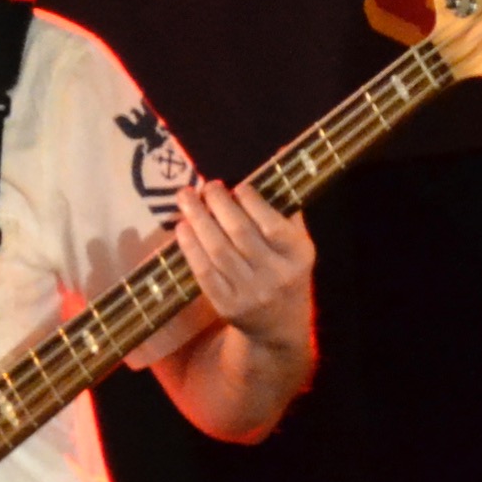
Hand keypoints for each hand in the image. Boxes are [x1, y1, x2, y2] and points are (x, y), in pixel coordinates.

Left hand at [176, 178, 317, 347]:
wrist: (280, 327)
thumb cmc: (287, 273)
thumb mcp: (298, 245)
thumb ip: (286, 206)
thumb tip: (279, 154)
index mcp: (299, 256)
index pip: (272, 225)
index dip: (252, 202)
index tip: (236, 186)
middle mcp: (277, 275)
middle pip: (240, 234)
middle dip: (218, 205)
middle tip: (205, 186)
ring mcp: (251, 293)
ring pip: (218, 251)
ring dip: (198, 221)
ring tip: (186, 198)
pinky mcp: (227, 306)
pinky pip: (204, 273)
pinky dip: (190, 248)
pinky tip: (182, 228)